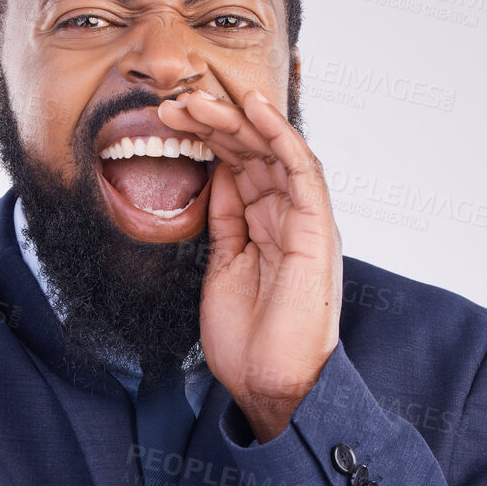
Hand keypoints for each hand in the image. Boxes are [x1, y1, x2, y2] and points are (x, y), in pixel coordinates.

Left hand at [158, 88, 341, 442]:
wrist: (271, 384)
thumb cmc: (248, 341)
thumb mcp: (223, 269)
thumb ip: (225, 223)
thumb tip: (216, 178)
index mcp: (267, 228)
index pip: (240, 167)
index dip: (208, 139)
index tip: (170, 120)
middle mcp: (289, 217)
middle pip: (254, 153)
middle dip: (214, 123)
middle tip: (172, 104)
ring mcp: (305, 220)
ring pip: (273, 152)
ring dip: (236, 121)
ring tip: (197, 101)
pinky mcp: (317, 228)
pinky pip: (301, 169)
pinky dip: (279, 135)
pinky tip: (253, 108)